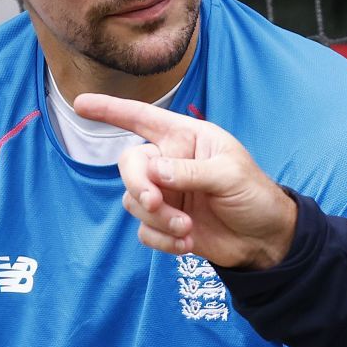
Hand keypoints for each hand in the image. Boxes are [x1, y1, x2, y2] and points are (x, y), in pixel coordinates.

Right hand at [72, 93, 297, 268]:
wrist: (265, 240)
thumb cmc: (254, 195)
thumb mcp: (230, 176)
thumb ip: (191, 172)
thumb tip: (153, 172)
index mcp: (186, 138)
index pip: (142, 118)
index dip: (111, 110)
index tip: (81, 104)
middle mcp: (170, 162)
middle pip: (130, 165)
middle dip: (138, 185)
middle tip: (156, 203)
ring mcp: (165, 193)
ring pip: (134, 201)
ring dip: (158, 219)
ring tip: (188, 229)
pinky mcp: (164, 223)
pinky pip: (144, 230)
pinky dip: (162, 239)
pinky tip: (187, 243)